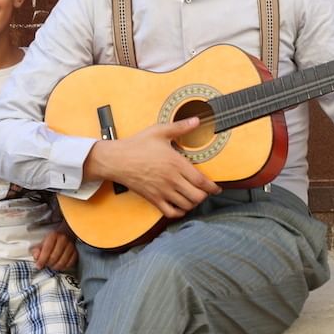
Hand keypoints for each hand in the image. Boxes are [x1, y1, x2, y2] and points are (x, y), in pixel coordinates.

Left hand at [32, 227, 77, 270]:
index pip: (47, 250)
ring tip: (52, 265)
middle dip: (48, 264)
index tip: (38, 266)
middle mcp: (63, 239)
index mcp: (53, 236)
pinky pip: (70, 263)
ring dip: (56, 267)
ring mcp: (71, 246)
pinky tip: (60, 266)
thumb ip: (37, 250)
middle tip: (46, 265)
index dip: (42, 260)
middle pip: (54, 257)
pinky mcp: (76, 251)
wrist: (66, 234)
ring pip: (62, 261)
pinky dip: (64, 267)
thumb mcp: (43, 242)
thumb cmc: (53, 240)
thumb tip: (36, 257)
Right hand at [85, 117, 221, 218]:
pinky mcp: (153, 199)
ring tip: (193, 197)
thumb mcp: (160, 131)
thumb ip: (180, 127)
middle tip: (204, 191)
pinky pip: (170, 212)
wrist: (116, 159)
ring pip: (186, 205)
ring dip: (193, 203)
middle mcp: (171, 180)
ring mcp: (162, 191)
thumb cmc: (137, 144)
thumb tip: (197, 120)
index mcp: (176, 163)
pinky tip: (180, 206)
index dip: (212, 187)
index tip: (217, 188)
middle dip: (204, 195)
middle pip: (197, 196)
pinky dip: (179, 212)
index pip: (201, 181)